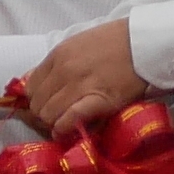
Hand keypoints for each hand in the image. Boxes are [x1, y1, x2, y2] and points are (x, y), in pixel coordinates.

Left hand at [13, 19, 148, 135]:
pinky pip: (69, 119)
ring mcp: (80, 85)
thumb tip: (31, 80)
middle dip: (43, 114)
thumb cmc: (114, 42)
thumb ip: (54, 63)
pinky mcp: (98, 99)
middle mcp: (64, 70)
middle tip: (56, 118)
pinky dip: (64, 128)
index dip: (36, 100)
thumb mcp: (76, 44)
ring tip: (64, 124)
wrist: (143, 43)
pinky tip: (67, 130)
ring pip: (48, 114)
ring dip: (53, 123)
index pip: (30, 87)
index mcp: (58, 55)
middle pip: (37, 103)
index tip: (46, 106)